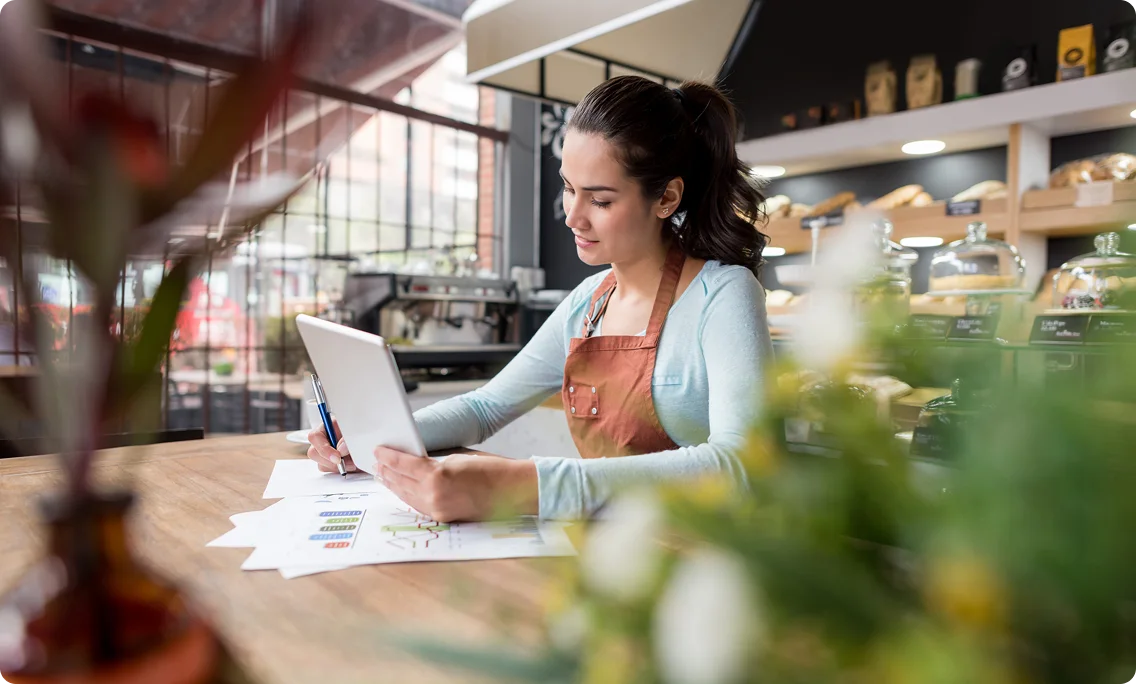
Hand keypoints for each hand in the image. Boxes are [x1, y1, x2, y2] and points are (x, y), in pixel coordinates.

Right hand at [306, 418, 358, 472]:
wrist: (368, 441)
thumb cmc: (360, 431)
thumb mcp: (355, 431)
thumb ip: (347, 439)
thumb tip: (340, 449)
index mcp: (326, 427)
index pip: (315, 437)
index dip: (324, 449)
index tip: (337, 458)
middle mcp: (322, 440)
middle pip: (314, 453)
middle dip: (331, 461)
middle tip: (348, 462)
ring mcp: (324, 452)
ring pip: (321, 464)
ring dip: (337, 467)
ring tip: (353, 463)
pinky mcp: (329, 463)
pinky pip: (329, 470)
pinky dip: (340, 470)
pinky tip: (350, 465)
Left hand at [374, 447, 538, 522]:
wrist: (511, 490)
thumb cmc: (490, 468)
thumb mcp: (457, 457)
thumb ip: (433, 462)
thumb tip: (414, 462)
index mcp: (436, 475)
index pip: (404, 464)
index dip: (389, 457)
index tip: (378, 450)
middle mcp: (433, 495)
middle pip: (401, 482)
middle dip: (387, 472)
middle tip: (375, 463)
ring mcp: (438, 509)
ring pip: (407, 496)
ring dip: (394, 486)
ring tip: (383, 476)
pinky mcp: (443, 517)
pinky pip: (419, 505)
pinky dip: (408, 496)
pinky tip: (402, 490)